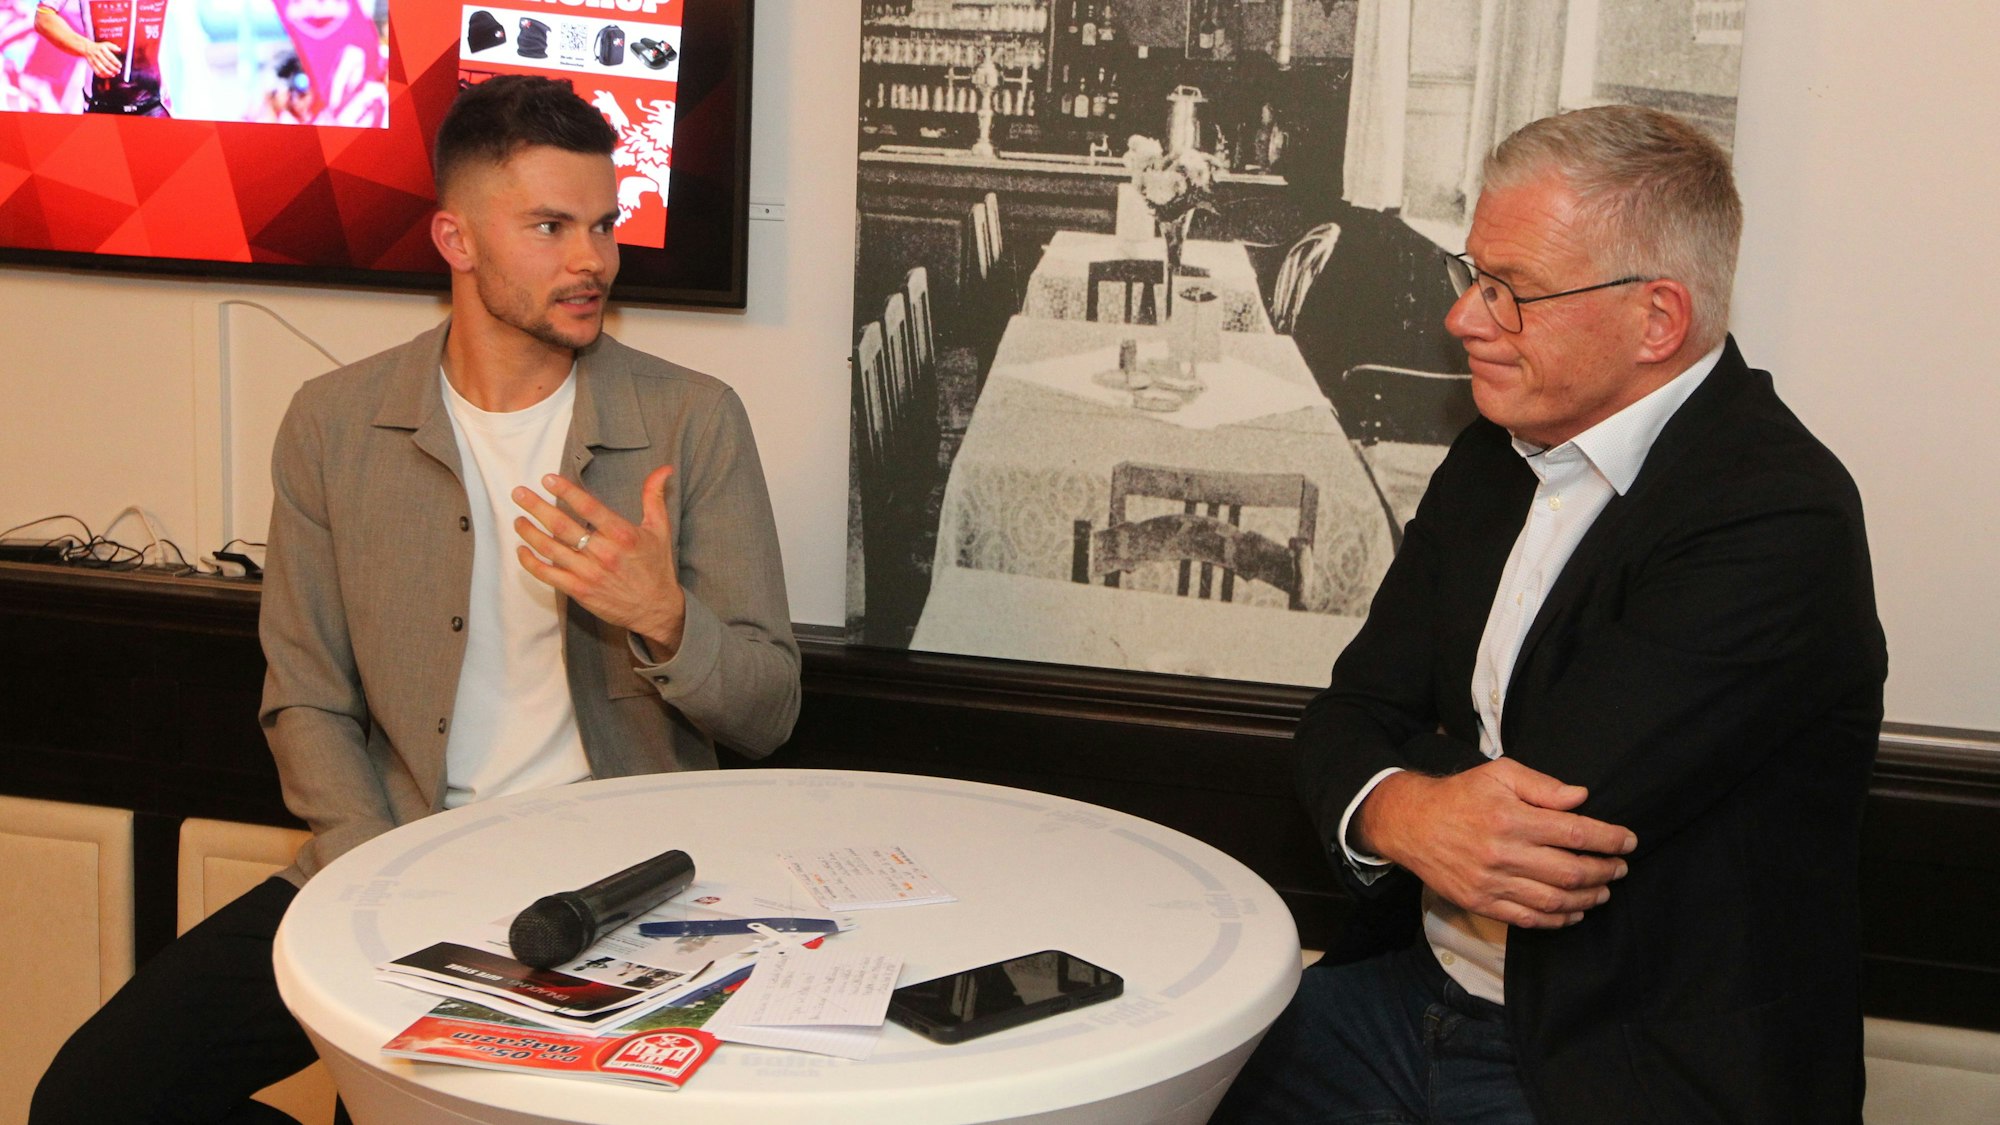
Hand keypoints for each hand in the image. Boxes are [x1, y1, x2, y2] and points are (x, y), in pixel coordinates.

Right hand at [84, 40, 120, 77]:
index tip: (120, 66)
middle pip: (106, 63)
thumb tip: (119, 49)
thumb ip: (113, 46)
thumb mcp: (105, 44)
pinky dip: (102, 75)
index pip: (110, 57)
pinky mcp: (91, 64)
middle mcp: (97, 54)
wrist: (86, 47)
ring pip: (101, 68)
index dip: (116, 62)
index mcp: (102, 49)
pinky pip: (96, 71)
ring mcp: (93, 59)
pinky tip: (108, 76)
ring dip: (108, 73)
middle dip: (113, 69)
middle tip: (118, 71)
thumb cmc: (99, 47)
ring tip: (113, 74)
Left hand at [513, 466, 686, 654]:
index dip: (566, 491)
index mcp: (623, 535)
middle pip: (561, 525)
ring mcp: (588, 573)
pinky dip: (530, 562)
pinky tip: (522, 550)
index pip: (588, 507)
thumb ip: (655, 497)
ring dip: (529, 532)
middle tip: (518, 493)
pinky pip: (547, 574)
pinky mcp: (579, 590)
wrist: (656, 609)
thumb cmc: (656, 567)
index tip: (547, 479)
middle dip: (536, 507)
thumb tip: (664, 470)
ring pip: (550, 549)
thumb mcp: (660, 529)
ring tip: (518, 519)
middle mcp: (603, 553)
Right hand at [1356, 758, 1635, 928]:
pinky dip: (1558, 920)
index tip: (1628, 840)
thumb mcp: (1498, 773)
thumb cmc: (1460, 795)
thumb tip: (1580, 798)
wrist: (1411, 824)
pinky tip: (1575, 912)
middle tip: (1620, 867)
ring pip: (1554, 900)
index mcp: (1511, 819)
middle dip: (1605, 870)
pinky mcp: (1482, 903)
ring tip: (1604, 890)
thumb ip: (1541, 785)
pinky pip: (1529, 919)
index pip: (1574, 833)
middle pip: (1571, 871)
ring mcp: (1492, 883)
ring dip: (1588, 898)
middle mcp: (1503, 854)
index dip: (1608, 839)